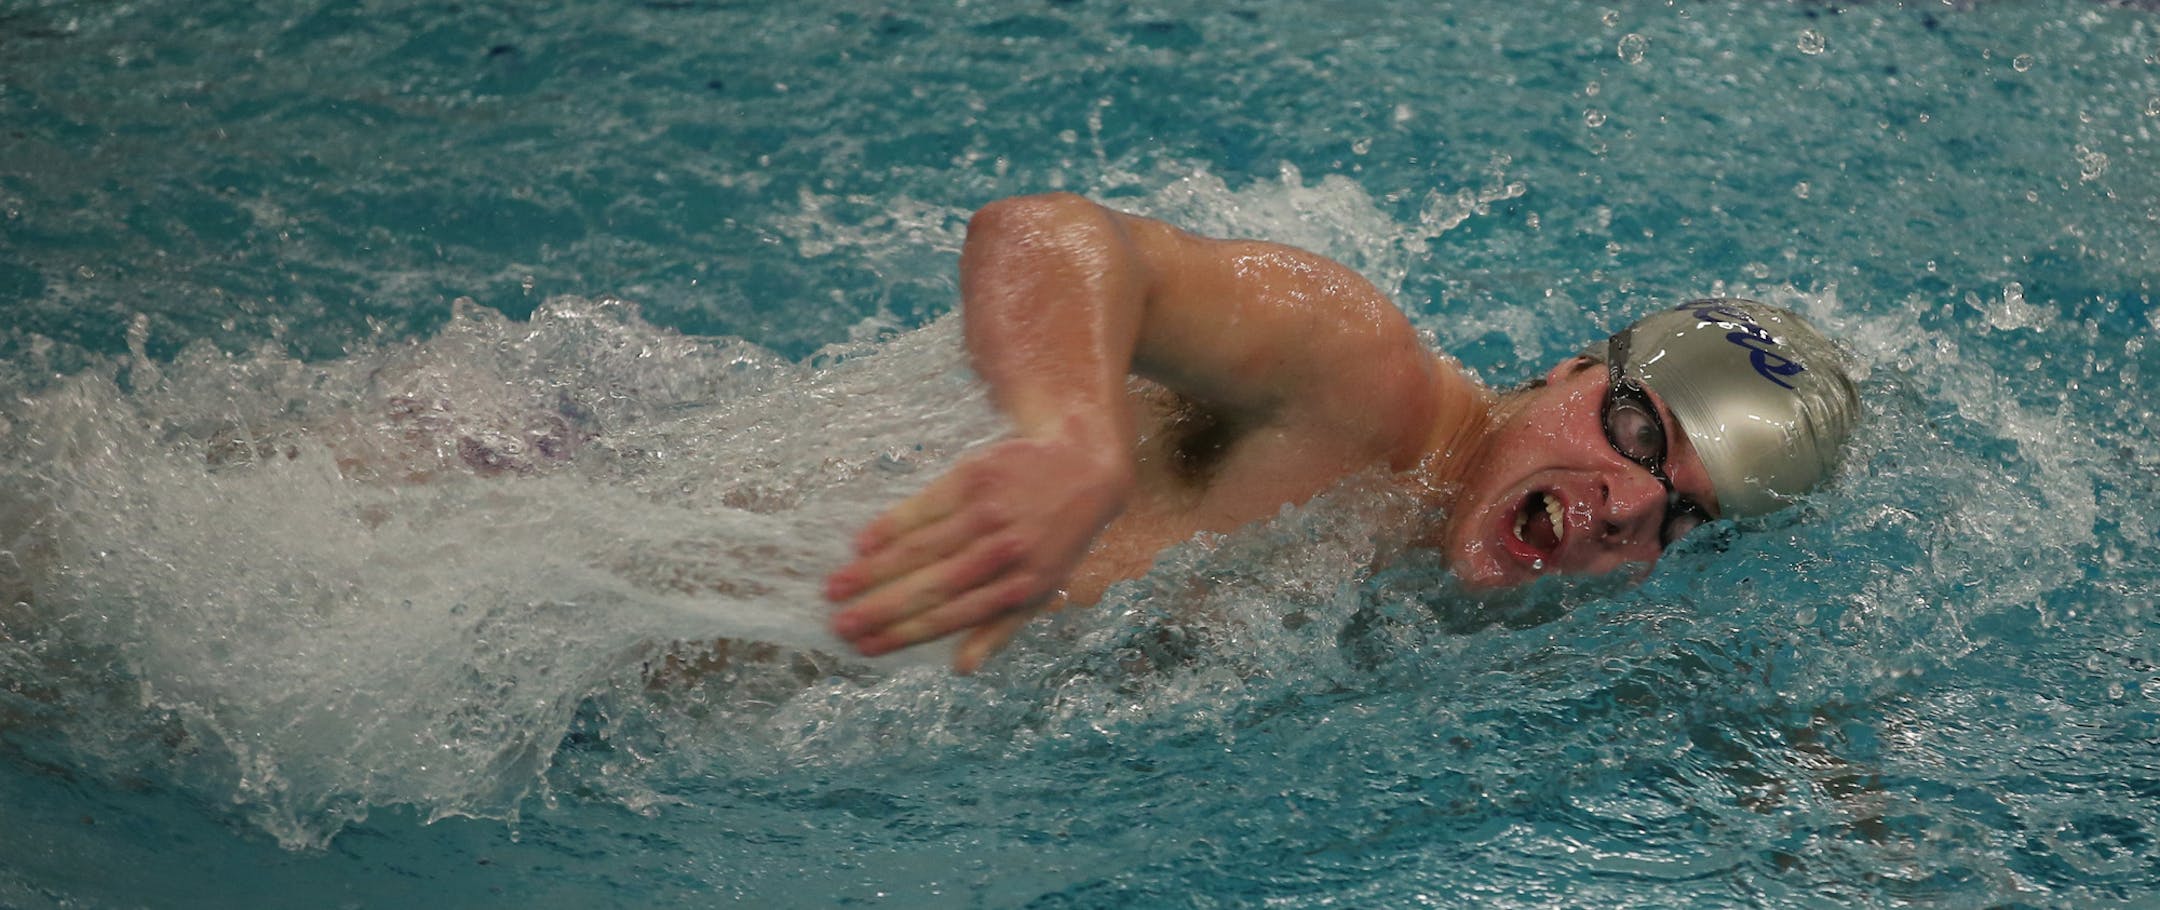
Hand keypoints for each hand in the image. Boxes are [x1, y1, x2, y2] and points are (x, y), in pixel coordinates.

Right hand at [825, 426, 1131, 673]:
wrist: (1082, 464)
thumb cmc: (1058, 536)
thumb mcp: (1044, 588)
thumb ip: (1000, 628)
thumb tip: (961, 668)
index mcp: (1020, 587)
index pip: (952, 617)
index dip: (906, 634)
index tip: (867, 647)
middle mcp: (1003, 552)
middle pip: (932, 586)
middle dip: (882, 609)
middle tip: (839, 625)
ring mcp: (988, 513)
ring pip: (920, 548)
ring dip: (874, 571)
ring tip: (836, 588)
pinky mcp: (975, 477)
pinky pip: (924, 506)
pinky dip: (890, 526)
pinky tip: (862, 544)